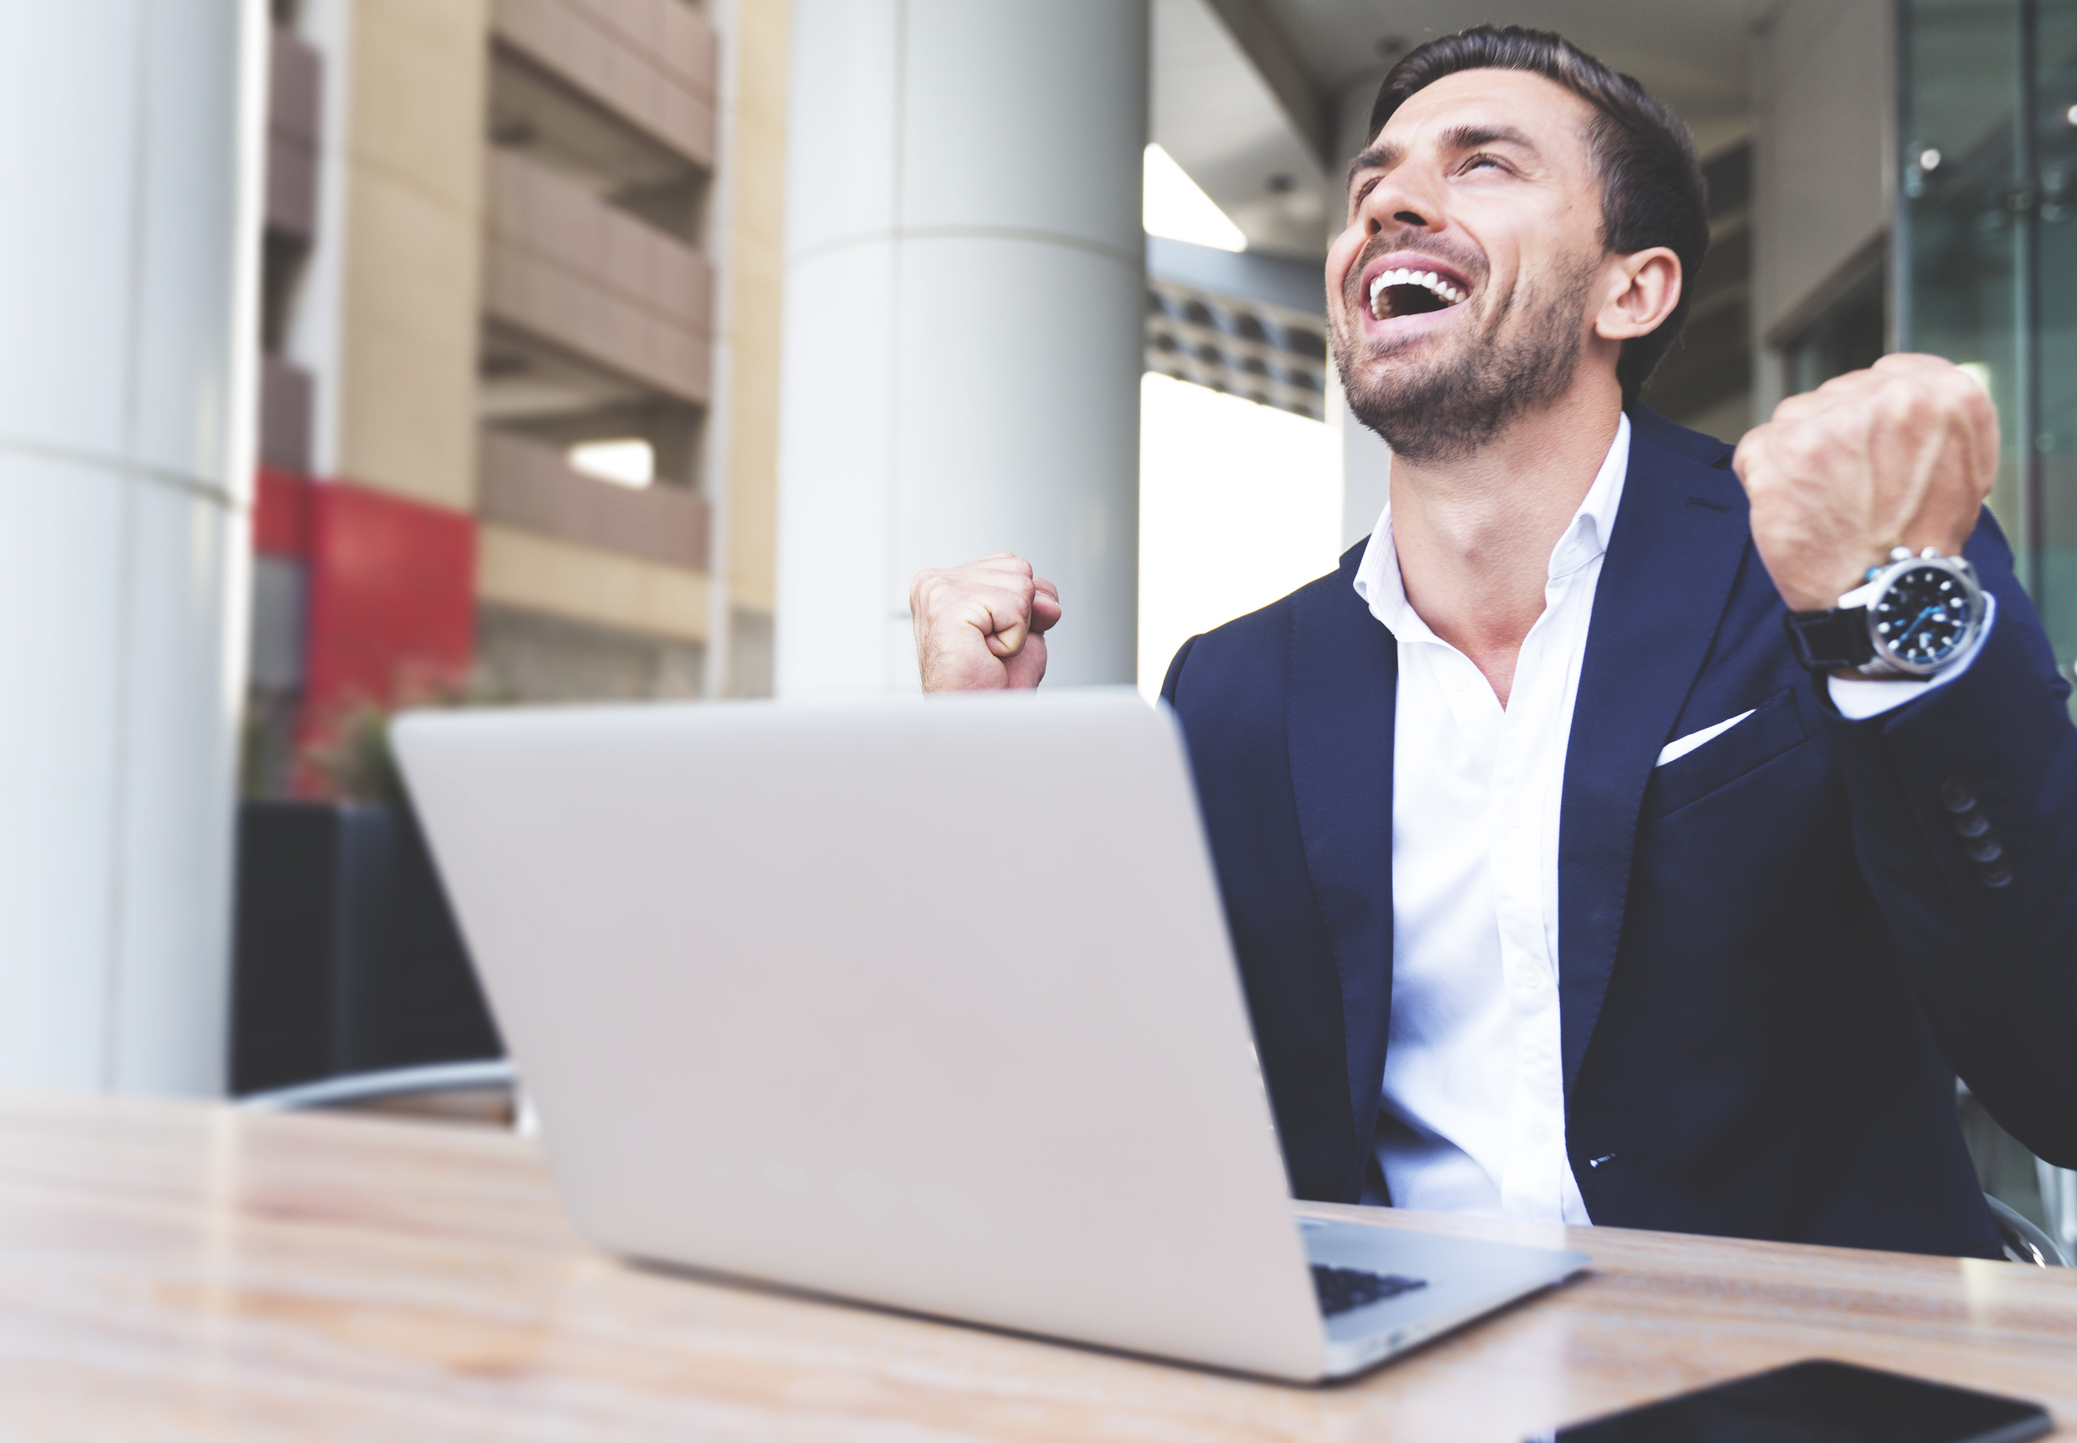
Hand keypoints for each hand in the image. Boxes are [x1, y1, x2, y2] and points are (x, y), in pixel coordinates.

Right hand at [909, 553, 1061, 691]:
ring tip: (987, 651)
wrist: (976, 718)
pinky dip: (1014, 640)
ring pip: (1021, 585)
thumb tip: (1045, 601)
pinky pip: (1016, 608)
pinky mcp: (948, 608)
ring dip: (1017, 629)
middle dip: (1022, 615)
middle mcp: (936, 582)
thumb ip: (1035, 597)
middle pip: (1019, 569)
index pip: (1013, 565)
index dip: (1022, 606)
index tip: (993, 636)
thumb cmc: (990, 682)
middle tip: (991, 648)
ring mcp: (938, 592)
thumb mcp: (1023, 628)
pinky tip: (986, 654)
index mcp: (946, 580)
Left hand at [1733, 353, 1997, 612]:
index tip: (1870, 450)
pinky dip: (1764, 480)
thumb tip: (1897, 389)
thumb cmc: (1920, 541)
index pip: (1888, 375)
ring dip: (1799, 457)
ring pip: (1794, 418)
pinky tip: (1795, 511)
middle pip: (1835, 395)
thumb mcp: (1964, 466)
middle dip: (1834, 438)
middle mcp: (1893, 398)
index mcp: (1949, 396)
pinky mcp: (1783, 450)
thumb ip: (1933, 418)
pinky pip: (1755, 450)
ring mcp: (1834, 421)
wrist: (1885, 598)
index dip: (1870, 415)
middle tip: (1851, 492)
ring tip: (1826, 504)